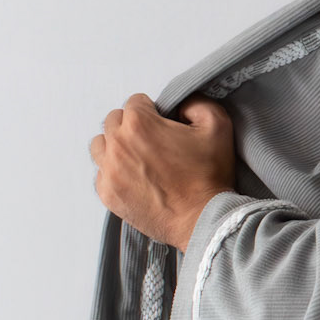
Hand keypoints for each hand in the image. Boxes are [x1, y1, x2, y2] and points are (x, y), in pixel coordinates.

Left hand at [89, 93, 236, 251]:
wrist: (202, 218)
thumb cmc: (208, 176)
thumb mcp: (218, 126)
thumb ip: (197, 103)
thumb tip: (181, 105)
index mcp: (140, 124)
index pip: (135, 101)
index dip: (153, 110)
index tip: (164, 125)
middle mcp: (118, 145)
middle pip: (114, 121)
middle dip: (132, 126)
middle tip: (153, 141)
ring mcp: (109, 171)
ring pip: (100, 145)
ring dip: (116, 146)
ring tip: (138, 158)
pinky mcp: (107, 193)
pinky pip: (100, 173)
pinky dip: (114, 172)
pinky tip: (135, 178)